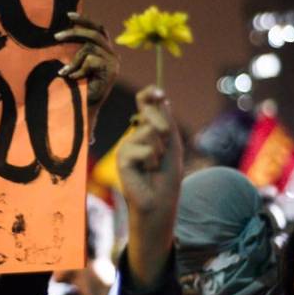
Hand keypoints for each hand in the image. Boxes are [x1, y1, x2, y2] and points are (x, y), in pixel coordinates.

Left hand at [55, 12, 119, 128]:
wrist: (83, 110)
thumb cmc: (76, 89)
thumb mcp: (76, 65)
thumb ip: (77, 49)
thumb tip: (64, 32)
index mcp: (106, 52)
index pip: (98, 29)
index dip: (85, 20)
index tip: (68, 15)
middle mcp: (113, 55)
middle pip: (95, 33)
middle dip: (75, 32)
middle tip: (57, 37)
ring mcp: (113, 63)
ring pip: (89, 48)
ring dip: (73, 60)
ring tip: (65, 73)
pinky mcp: (111, 71)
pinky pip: (90, 60)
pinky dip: (78, 69)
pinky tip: (73, 79)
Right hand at [117, 86, 182, 287]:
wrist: (160, 202)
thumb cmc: (168, 175)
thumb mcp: (172, 143)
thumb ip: (166, 121)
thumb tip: (161, 98)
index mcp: (146, 129)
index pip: (144, 104)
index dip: (149, 94)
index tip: (158, 92)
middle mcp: (133, 135)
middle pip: (149, 114)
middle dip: (164, 128)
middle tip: (164, 150)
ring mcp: (125, 146)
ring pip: (150, 132)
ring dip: (160, 149)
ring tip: (155, 165)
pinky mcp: (122, 158)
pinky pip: (145, 149)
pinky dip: (153, 161)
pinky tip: (146, 172)